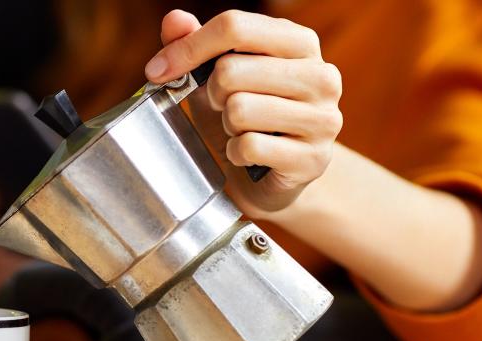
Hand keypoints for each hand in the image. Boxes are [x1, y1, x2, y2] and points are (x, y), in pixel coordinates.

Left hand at [145, 9, 342, 217]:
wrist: (270, 179)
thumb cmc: (245, 119)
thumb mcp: (215, 77)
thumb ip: (195, 44)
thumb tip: (174, 20)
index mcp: (299, 42)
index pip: (235, 26)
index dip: (188, 48)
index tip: (158, 70)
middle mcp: (321, 75)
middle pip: (231, 70)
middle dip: (212, 94)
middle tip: (223, 108)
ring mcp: (322, 118)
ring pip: (239, 110)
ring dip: (226, 125)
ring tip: (240, 130)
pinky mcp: (312, 159)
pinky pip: (248, 147)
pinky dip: (235, 153)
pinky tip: (247, 155)